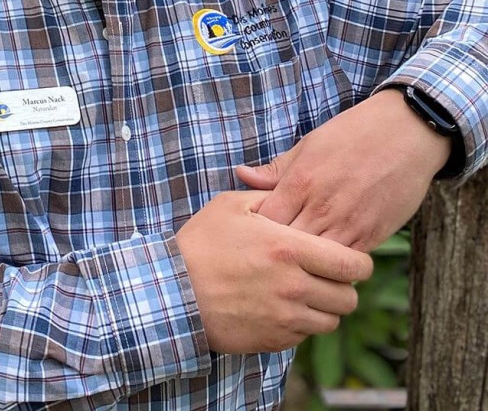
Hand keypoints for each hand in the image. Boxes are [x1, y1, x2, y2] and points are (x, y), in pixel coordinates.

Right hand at [175, 190, 372, 353]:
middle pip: (348, 297)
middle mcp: (294, 286)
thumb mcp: (230, 206)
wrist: (172, 290)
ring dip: (324, 307)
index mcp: (289, 248)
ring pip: (331, 320)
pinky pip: (305, 335)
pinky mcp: (274, 340)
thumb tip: (292, 191)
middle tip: (325, 276)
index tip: (351, 259)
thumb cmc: (201, 243)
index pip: (353, 264)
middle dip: (342, 286)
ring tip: (304, 292)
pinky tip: (281, 306)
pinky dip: (301, 323)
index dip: (359, 263)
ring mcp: (285, 317)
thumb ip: (269, 197)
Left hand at [236, 90, 450, 251]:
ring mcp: (349, 224)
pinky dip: (333, 267)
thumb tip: (240, 174)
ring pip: (317, 261)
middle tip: (268, 254)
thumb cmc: (351, 135)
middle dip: (276, 252)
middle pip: (287, 246)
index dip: (256, 230)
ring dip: (305, 264)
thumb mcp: (308, 145)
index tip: (252, 232)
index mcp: (300, 182)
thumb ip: (274, 169)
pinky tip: (323, 264)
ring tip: (293, 264)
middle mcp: (322, 207)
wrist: (406, 133)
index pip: (265, 221)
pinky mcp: (373, 235)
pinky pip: (346, 263)